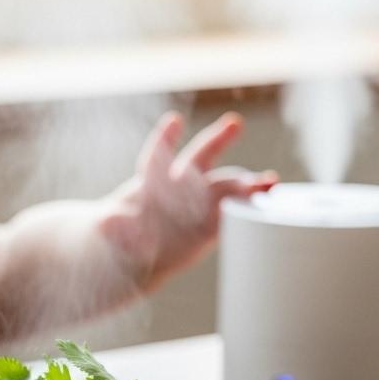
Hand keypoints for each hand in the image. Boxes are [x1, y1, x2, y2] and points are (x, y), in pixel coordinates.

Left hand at [102, 111, 277, 285]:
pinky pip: (233, 215)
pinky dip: (250, 209)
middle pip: (199, 158)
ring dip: (245, 183)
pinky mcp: (212, 227)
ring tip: (268, 181)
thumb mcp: (109, 233)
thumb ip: (113, 226)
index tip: (173, 122)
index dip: (165, 139)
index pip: (158, 156)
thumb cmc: (118, 238)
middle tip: (234, 124)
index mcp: (150, 182)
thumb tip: (110, 220)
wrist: (136, 257)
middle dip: (217, 140)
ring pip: (224, 186)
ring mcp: (199, 205)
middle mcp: (179, 186)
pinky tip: (269, 203)